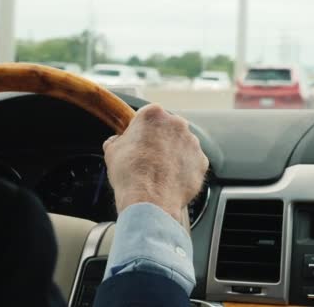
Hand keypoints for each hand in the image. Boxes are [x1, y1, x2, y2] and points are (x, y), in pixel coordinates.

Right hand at [103, 104, 208, 221]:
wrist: (150, 200)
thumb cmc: (130, 174)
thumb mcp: (112, 152)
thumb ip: (117, 140)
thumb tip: (116, 141)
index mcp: (153, 114)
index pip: (149, 116)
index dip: (142, 130)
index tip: (139, 141)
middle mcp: (177, 123)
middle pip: (169, 128)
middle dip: (161, 140)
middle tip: (149, 158)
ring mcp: (192, 142)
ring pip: (182, 145)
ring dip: (174, 154)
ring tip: (160, 173)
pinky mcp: (202, 161)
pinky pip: (192, 163)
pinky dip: (185, 170)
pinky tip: (171, 180)